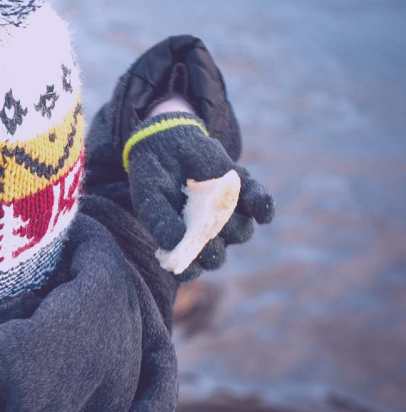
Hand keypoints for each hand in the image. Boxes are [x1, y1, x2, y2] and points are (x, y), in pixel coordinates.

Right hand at [124, 112, 274, 280]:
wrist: (165, 143)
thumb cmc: (153, 178)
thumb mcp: (149, 197)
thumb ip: (159, 220)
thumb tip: (174, 242)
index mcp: (184, 242)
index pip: (192, 267)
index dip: (192, 268)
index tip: (188, 260)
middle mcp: (209, 233)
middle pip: (219, 253)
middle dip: (214, 249)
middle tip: (205, 234)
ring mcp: (229, 214)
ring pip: (240, 231)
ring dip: (234, 227)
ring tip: (219, 208)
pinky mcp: (244, 192)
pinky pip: (261, 205)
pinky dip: (261, 206)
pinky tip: (255, 205)